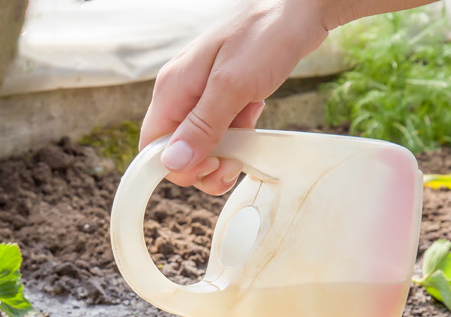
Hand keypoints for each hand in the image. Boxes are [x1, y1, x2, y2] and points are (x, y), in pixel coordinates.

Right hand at [140, 0, 329, 194]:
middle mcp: (180, 94)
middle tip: (234, 159)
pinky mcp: (221, 97)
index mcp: (172, 89)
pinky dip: (237, 135)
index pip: (151, 148)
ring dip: (224, 153)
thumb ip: (202, 127)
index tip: (209, 163)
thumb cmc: (265, 35)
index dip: (177, 167)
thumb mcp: (233, 85)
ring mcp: (200, 96)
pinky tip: (253, 116)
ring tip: (248, 134)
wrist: (298, 9)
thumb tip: (173, 163)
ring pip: (199, 146)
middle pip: (176, 153)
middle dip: (204, 165)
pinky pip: (219, 132)